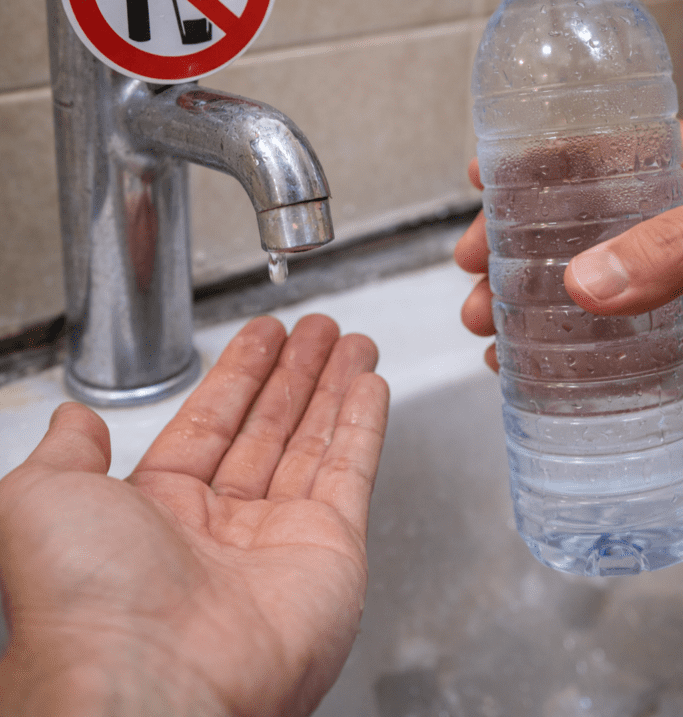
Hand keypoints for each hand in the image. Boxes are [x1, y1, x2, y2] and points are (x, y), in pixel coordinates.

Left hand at [0, 314, 388, 716]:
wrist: (149, 686)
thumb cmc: (84, 601)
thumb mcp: (41, 500)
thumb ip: (64, 453)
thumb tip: (74, 421)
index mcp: (156, 512)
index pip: (210, 423)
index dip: (240, 373)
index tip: (265, 335)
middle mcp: (220, 529)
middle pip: (268, 428)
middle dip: (295, 373)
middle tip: (319, 330)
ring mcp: (279, 542)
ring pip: (314, 443)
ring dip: (335, 388)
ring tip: (351, 343)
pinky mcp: (330, 555)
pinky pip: (350, 475)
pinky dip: (364, 428)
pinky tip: (369, 387)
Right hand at [454, 119, 682, 371]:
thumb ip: (667, 248)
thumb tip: (583, 283)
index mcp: (672, 175)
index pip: (589, 149)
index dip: (529, 159)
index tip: (479, 176)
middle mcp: (653, 223)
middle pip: (565, 217)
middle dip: (505, 239)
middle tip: (468, 264)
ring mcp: (654, 275)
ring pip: (576, 276)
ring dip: (518, 296)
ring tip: (482, 324)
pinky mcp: (665, 328)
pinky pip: (603, 333)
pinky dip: (556, 346)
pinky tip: (521, 360)